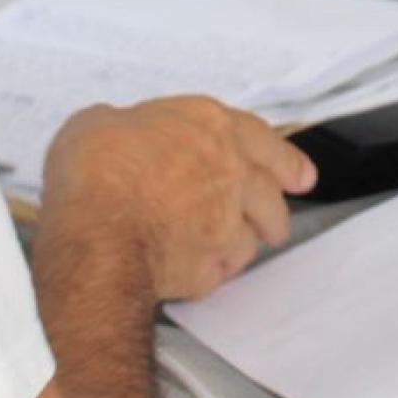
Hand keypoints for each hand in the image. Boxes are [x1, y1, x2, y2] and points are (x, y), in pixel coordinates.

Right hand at [42, 96, 316, 301]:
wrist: (96, 230)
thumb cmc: (96, 171)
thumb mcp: (99, 122)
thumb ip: (126, 128)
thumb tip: (117, 135)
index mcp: (209, 126)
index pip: (262, 139)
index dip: (284, 158)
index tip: (300, 175)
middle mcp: (230, 173)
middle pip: (270, 196)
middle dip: (273, 212)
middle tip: (274, 224)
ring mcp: (226, 224)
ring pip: (250, 239)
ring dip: (242, 245)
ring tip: (230, 251)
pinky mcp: (211, 268)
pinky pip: (219, 274)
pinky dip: (210, 274)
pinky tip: (194, 273)